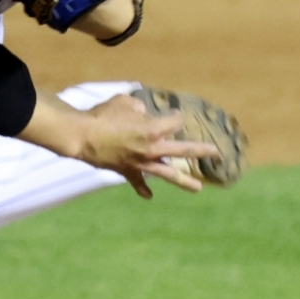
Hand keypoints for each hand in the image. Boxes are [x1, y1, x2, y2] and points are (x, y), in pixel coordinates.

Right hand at [82, 94, 220, 198]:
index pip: (175, 121)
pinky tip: (149, 196)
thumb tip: (142, 113)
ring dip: (184, 181)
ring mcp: (141, 163)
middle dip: (202, 151)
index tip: (174, 115)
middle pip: (184, 150)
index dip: (175, 117)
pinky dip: (143, 189)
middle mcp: (153, 148)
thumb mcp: (123, 102)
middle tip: (216, 153)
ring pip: (168, 173)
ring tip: (198, 188)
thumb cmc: (102, 115)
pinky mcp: (128, 171)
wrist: (82, 136)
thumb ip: (137, 107)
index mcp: (154, 129)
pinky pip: (138, 183)